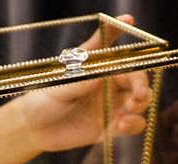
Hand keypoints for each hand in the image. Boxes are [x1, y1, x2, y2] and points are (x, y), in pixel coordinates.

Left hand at [0, 15, 151, 163]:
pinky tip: (123, 126)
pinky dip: (134, 124)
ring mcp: (111, 105)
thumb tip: (100, 75)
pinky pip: (131, 124)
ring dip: (142, 102)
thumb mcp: (57, 84)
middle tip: (139, 94)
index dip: (120, 30)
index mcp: (96, 66)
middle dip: (142, 83)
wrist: (35, 129)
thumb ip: (79, 80)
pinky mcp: (111, 127)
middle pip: (135, 76)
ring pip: (139, 99)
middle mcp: (108, 83)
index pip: (112, 45)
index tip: (128, 20)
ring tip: (132, 108)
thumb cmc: (43, 99)